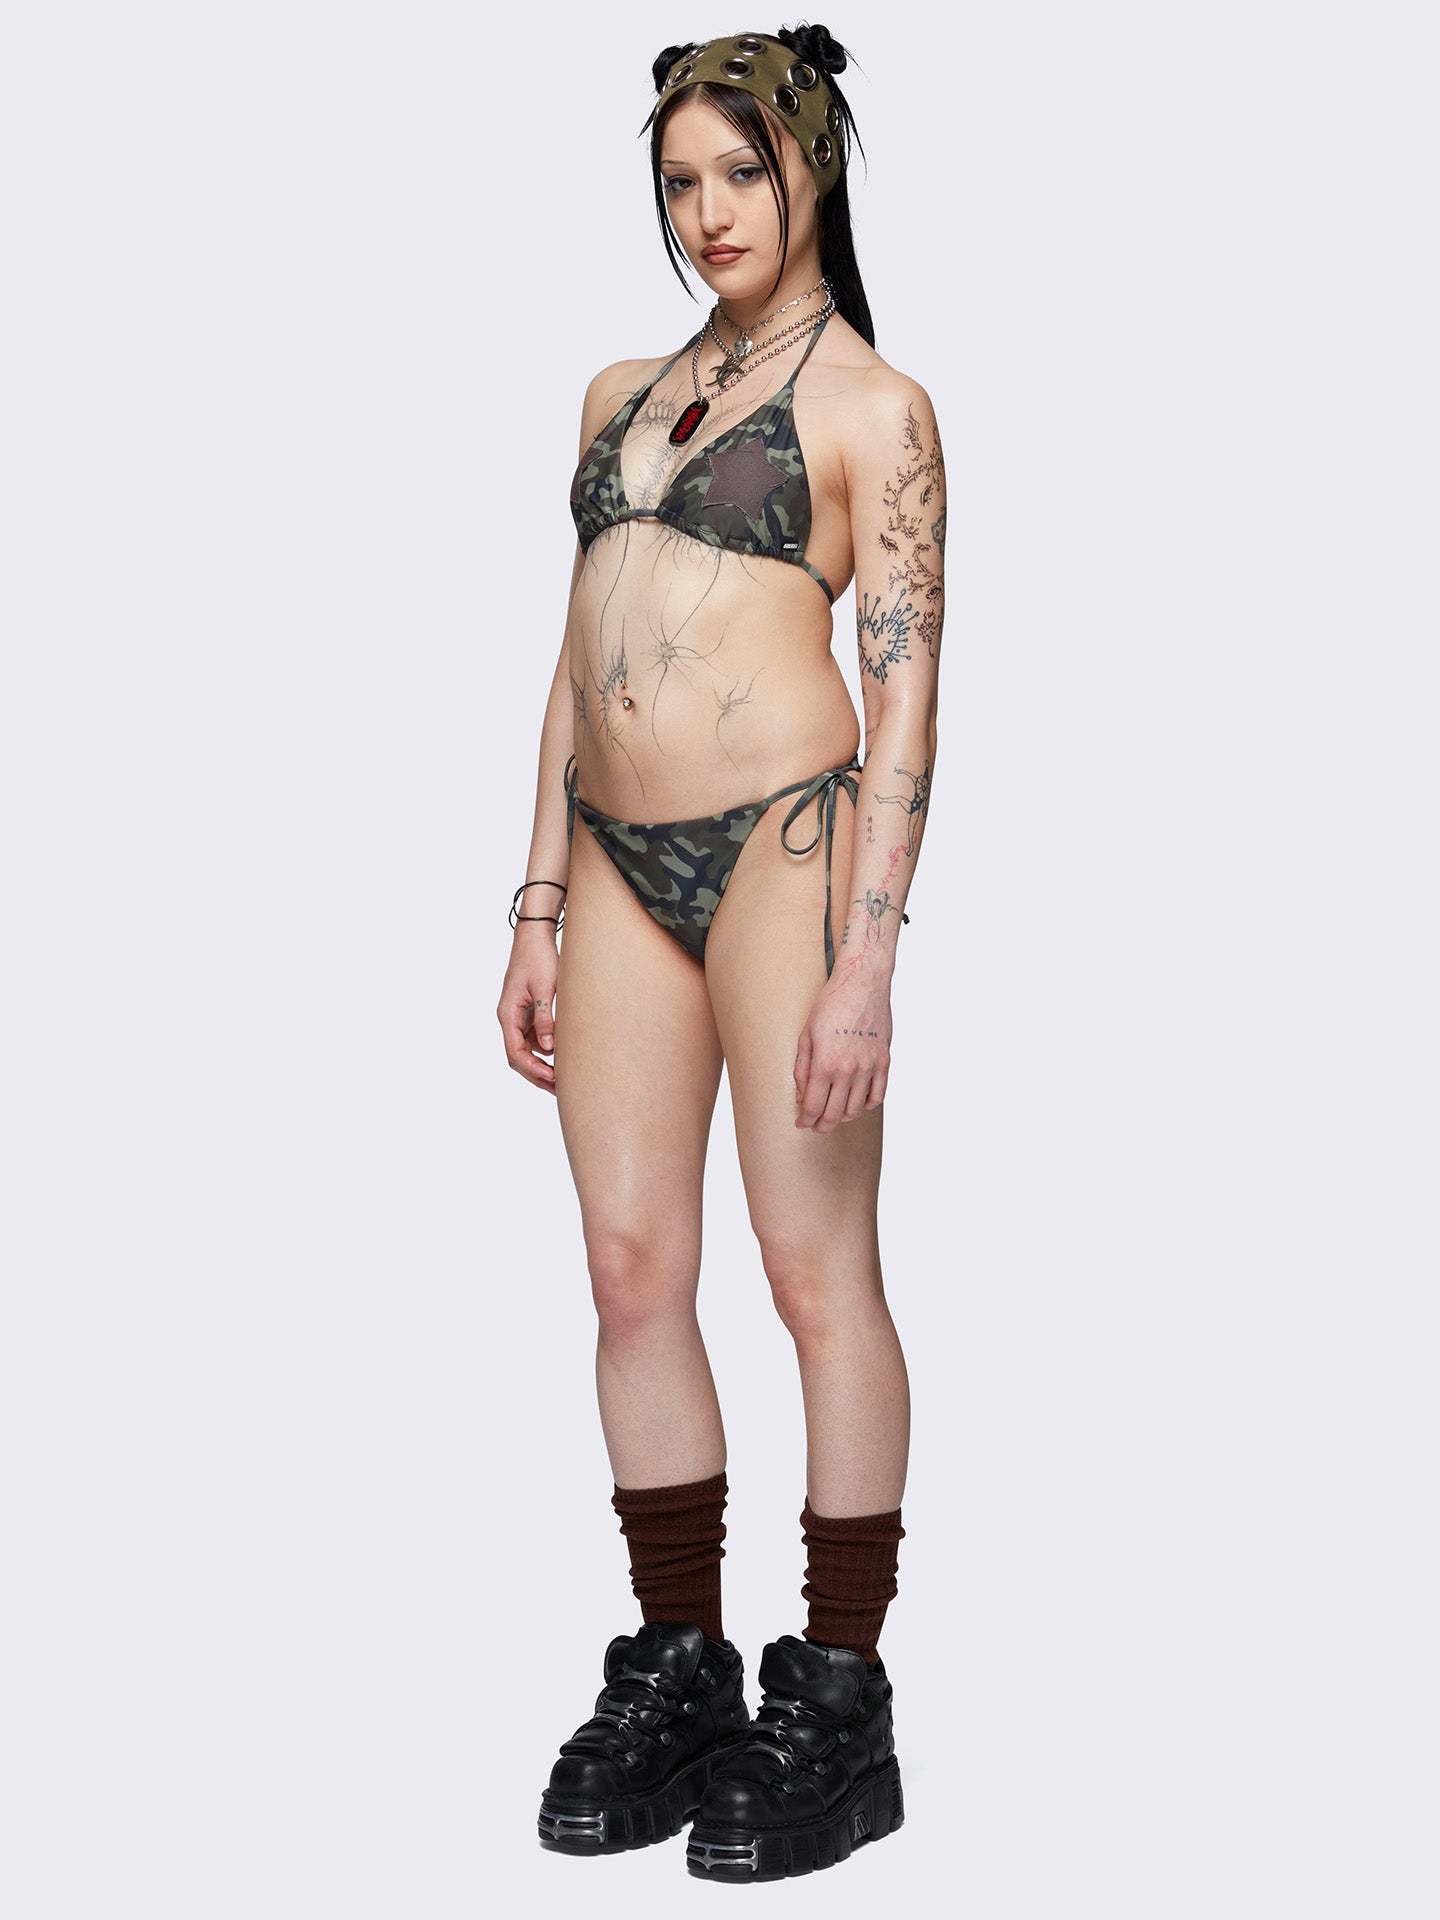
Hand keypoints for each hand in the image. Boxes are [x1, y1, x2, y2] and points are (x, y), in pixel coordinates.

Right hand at [498, 930, 558, 1093]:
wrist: (534, 935)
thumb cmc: (538, 957)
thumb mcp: (545, 988)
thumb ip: (545, 1017)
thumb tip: (548, 1048)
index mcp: (508, 1014)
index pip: (515, 1053)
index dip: (533, 1070)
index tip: (553, 1080)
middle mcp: (510, 1018)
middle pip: (519, 1056)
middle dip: (538, 1074)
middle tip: (561, 1089)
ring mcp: (519, 1016)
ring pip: (527, 1049)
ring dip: (543, 1064)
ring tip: (565, 1077)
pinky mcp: (529, 1011)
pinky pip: (534, 1037)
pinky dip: (546, 1049)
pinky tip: (564, 1055)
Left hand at [793, 974, 891, 1130]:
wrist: (862, 984)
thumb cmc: (830, 1005)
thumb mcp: (806, 1035)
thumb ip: (802, 1068)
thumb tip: (802, 1095)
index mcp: (825, 1064)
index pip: (814, 1106)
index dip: (805, 1120)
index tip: (801, 1123)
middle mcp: (848, 1070)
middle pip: (834, 1113)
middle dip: (822, 1125)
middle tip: (815, 1126)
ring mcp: (869, 1067)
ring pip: (856, 1108)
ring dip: (842, 1117)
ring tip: (833, 1114)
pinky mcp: (884, 1061)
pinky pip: (878, 1096)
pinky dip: (866, 1106)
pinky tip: (856, 1104)